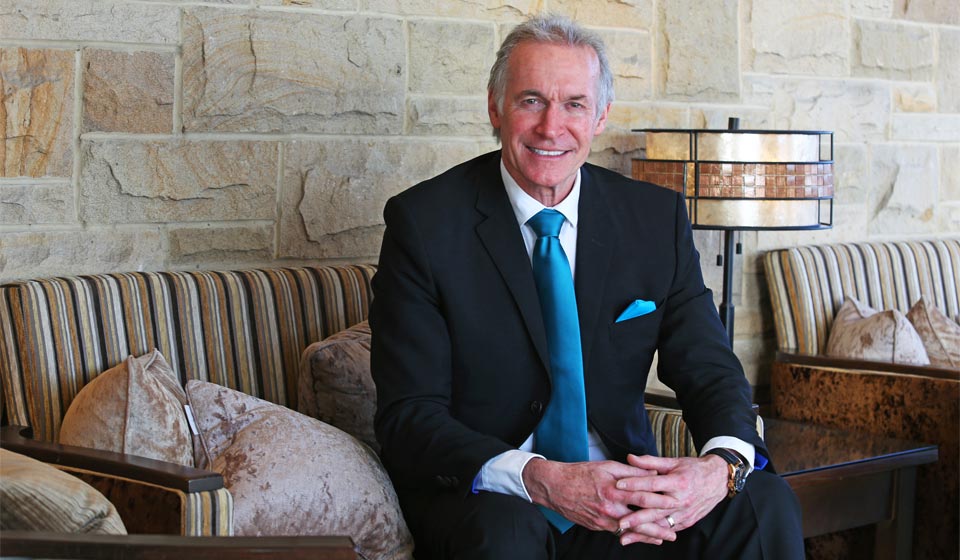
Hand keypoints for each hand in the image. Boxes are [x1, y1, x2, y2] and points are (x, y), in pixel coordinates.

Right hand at [521, 458, 678, 533]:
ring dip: (646, 536)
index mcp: (613, 490)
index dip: (660, 501)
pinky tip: (639, 537)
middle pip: (638, 521)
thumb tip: (653, 474)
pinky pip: (616, 532)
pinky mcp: (596, 526)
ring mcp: (602, 520)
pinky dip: (630, 535)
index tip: (674, 503)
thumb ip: (631, 471)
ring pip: (629, 531)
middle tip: (674, 533)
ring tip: (662, 539)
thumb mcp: (607, 466)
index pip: (642, 497)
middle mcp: (609, 508)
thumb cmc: (581, 473)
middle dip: (658, 528)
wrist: (555, 487)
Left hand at [612, 454, 728, 545]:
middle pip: (655, 509)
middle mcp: (681, 500)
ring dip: (642, 532)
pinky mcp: (687, 522)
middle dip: (636, 517)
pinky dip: (654, 534)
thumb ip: (651, 462)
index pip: (652, 485)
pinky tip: (641, 538)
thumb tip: (630, 458)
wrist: (718, 480)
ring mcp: (684, 513)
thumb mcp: (674, 462)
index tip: (617, 486)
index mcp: (677, 482)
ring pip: (660, 524)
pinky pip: (668, 529)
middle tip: (619, 521)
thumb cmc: (694, 469)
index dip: (634, 484)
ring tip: (625, 536)